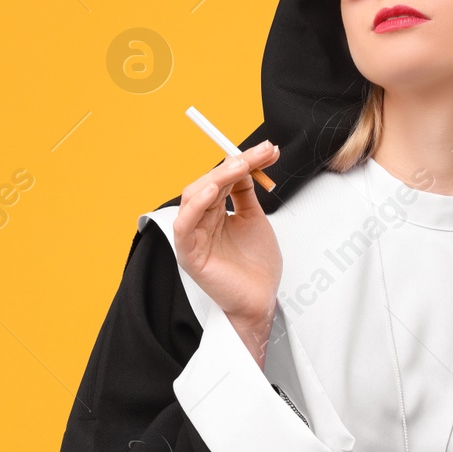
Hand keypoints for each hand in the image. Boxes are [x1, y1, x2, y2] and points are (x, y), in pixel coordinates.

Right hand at [173, 140, 282, 366]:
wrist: (260, 301)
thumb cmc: (256, 268)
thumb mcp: (255, 220)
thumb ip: (245, 193)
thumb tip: (245, 164)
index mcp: (214, 212)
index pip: (222, 178)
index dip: (242, 160)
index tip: (267, 150)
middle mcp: (201, 221)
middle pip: (208, 182)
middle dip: (234, 163)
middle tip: (260, 153)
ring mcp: (194, 236)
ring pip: (195, 196)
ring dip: (218, 177)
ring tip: (241, 165)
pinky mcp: (189, 254)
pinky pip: (184, 226)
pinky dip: (195, 206)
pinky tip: (210, 192)